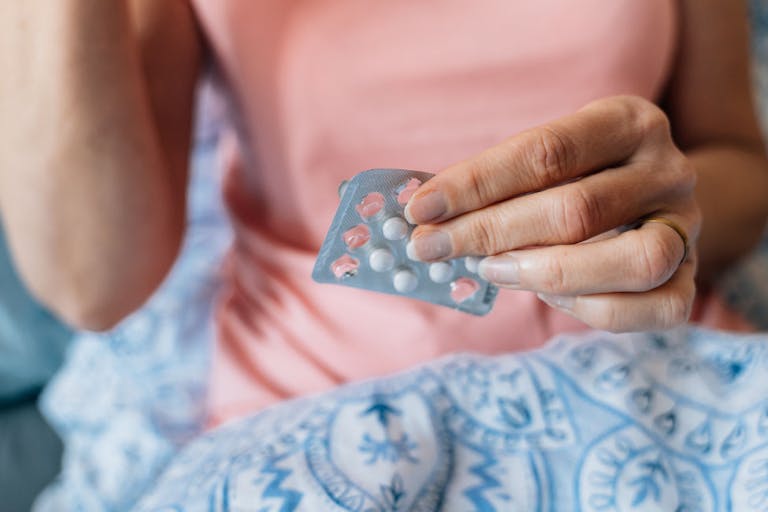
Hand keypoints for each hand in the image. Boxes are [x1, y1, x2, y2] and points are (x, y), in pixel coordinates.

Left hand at [405, 96, 699, 331]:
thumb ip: (498, 184)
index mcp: (628, 122)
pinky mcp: (689, 280)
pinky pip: (643, 308)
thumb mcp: (547, 162)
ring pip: (628, 261)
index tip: (421, 207)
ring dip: (544, 272)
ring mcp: (685, 227)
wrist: (652, 201)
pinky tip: (544, 294)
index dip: (476, 183)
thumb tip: (426, 216)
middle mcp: (667, 169)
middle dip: (489, 233)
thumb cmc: (580, 178)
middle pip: (576, 209)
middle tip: (432, 247)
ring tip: (490, 270)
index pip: (545, 151)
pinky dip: (585, 307)